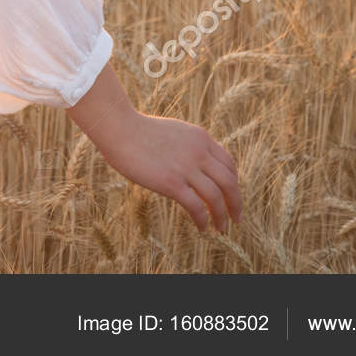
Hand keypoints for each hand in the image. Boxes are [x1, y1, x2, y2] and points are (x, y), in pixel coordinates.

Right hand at [95, 112, 242, 232]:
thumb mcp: (173, 131)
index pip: (229, 163)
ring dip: (222, 216)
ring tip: (221, 228)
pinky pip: (196, 207)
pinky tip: (202, 227)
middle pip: (230, 182)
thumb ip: (187, 145)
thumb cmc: (138, 129)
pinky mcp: (171, 183)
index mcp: (200, 138)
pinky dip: (203, 220)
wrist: (119, 128)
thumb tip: (191, 161)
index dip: (234, 182)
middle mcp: (199, 152)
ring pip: (216, 197)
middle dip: (236, 203)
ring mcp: (186, 168)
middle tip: (236, 217)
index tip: (230, 194)